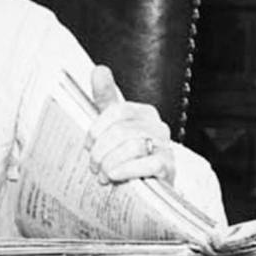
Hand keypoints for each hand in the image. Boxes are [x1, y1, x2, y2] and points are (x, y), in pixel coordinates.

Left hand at [85, 65, 175, 184]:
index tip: (88, 145)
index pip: (117, 111)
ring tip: (103, 175)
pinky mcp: (168, 167)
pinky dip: (127, 171)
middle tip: (93, 166)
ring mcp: (165, 147)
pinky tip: (115, 176)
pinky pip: (148, 165)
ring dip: (111, 163)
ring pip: (132, 147)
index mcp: (144, 113)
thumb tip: (99, 70)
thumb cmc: (125, 154)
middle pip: (122, 131)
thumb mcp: (113, 126)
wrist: (145, 185)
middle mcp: (158, 126)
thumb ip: (105, 99)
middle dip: (101, 151)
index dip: (97, 129)